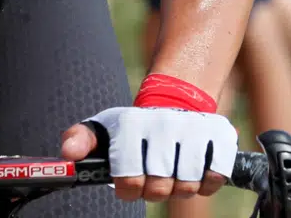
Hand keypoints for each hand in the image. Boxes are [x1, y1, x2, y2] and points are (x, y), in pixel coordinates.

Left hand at [61, 107, 237, 202]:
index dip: (128, 188)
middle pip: (159, 188)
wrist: (175, 101)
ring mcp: (196, 128)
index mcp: (134, 124)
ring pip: (187, 186)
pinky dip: (206, 182)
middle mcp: (166, 123)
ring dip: (179, 187)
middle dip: (153, 189)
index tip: (129, 180)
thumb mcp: (103, 128)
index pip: (130, 181)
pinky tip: (196, 169)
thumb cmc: (134, 127)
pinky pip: (216, 178)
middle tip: (153, 176)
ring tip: (173, 172)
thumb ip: (80, 140)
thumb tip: (68, 154)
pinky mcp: (222, 135)